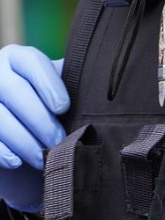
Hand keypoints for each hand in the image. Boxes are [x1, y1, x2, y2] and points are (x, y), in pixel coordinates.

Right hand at [0, 45, 68, 211]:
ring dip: (23, 140)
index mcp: (18, 58)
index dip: (48, 84)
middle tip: (59, 140)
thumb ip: (74, 86)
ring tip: (43, 157)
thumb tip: (99, 97)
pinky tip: (17, 161)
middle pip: (13, 90)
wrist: (22, 123)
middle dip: (39, 119)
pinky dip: (2, 151)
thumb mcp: (59, 89)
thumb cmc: (49, 103)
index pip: (32, 62)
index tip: (64, 107)